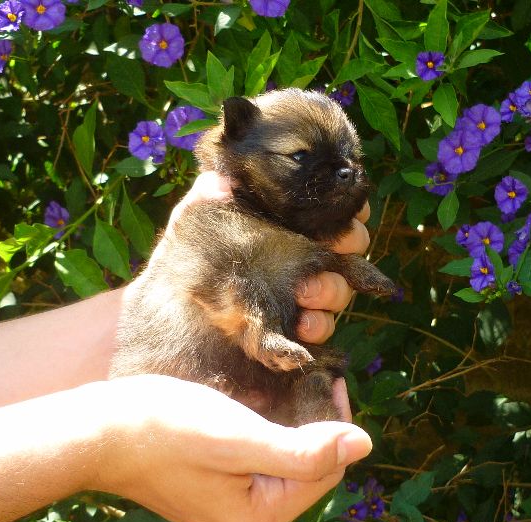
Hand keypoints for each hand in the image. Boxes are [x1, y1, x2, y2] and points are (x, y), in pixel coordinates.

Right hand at [91, 375, 371, 521]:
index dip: (338, 424)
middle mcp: (246, 520)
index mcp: (259, 517)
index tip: (331, 376)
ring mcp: (226, 504)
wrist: (96, 430)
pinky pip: (257, 458)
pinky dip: (269, 428)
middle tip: (317, 374)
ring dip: (296, 422)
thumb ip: (304, 449)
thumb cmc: (165, 429)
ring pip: (284, 460)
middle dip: (319, 424)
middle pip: (307, 469)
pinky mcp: (211, 484)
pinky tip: (265, 398)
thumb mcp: (241, 437)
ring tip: (297, 380)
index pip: (326, 471)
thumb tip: (366, 447)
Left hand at [167, 171, 370, 343]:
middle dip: (350, 245)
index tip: (352, 210)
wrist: (177, 302)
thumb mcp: (195, 217)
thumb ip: (207, 197)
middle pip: (353, 247)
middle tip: (336, 248)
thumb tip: (217, 182)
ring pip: (341, 290)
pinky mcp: (297, 327)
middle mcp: (308, 255)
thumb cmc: (193, 250)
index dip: (352, 209)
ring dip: (330, 291)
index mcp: (293, 222)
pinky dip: (317, 328)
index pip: (339, 210)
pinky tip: (302, 326)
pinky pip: (321, 329)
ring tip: (304, 294)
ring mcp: (307, 293)